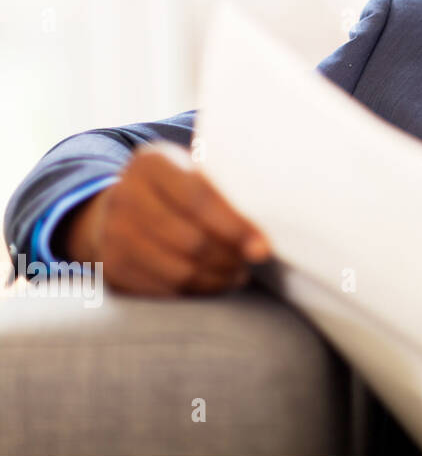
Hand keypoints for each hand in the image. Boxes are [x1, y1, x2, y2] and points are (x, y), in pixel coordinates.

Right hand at [63, 141, 271, 295]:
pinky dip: (194, 292)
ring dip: (217, 278)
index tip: (264, 248)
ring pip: (178, 271)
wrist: (119, 207)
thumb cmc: (178, 188)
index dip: (235, 227)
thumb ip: (224, 182)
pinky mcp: (111, 269)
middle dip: (230, 257)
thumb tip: (276, 208)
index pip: (199, 200)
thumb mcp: (194, 169)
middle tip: (252, 260)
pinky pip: (163, 290)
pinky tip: (212, 282)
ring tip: (238, 273)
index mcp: (151, 163)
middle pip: (191, 241)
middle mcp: (124, 196)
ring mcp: (111, 235)